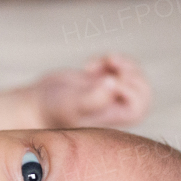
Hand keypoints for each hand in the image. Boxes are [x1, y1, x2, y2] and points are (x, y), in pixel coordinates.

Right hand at [31, 54, 150, 127]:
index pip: (139, 105)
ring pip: (135, 77)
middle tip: (112, 65)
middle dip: (133, 73)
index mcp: (113, 119)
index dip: (129, 89)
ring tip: (106, 60)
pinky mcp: (101, 82)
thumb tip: (113, 83)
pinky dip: (110, 60)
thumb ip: (92, 98)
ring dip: (125, 64)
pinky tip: (90, 65)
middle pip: (144, 92)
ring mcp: (109, 94)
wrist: (36, 105)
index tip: (107, 82)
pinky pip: (120, 68)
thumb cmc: (52, 108)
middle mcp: (115, 108)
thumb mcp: (70, 104)